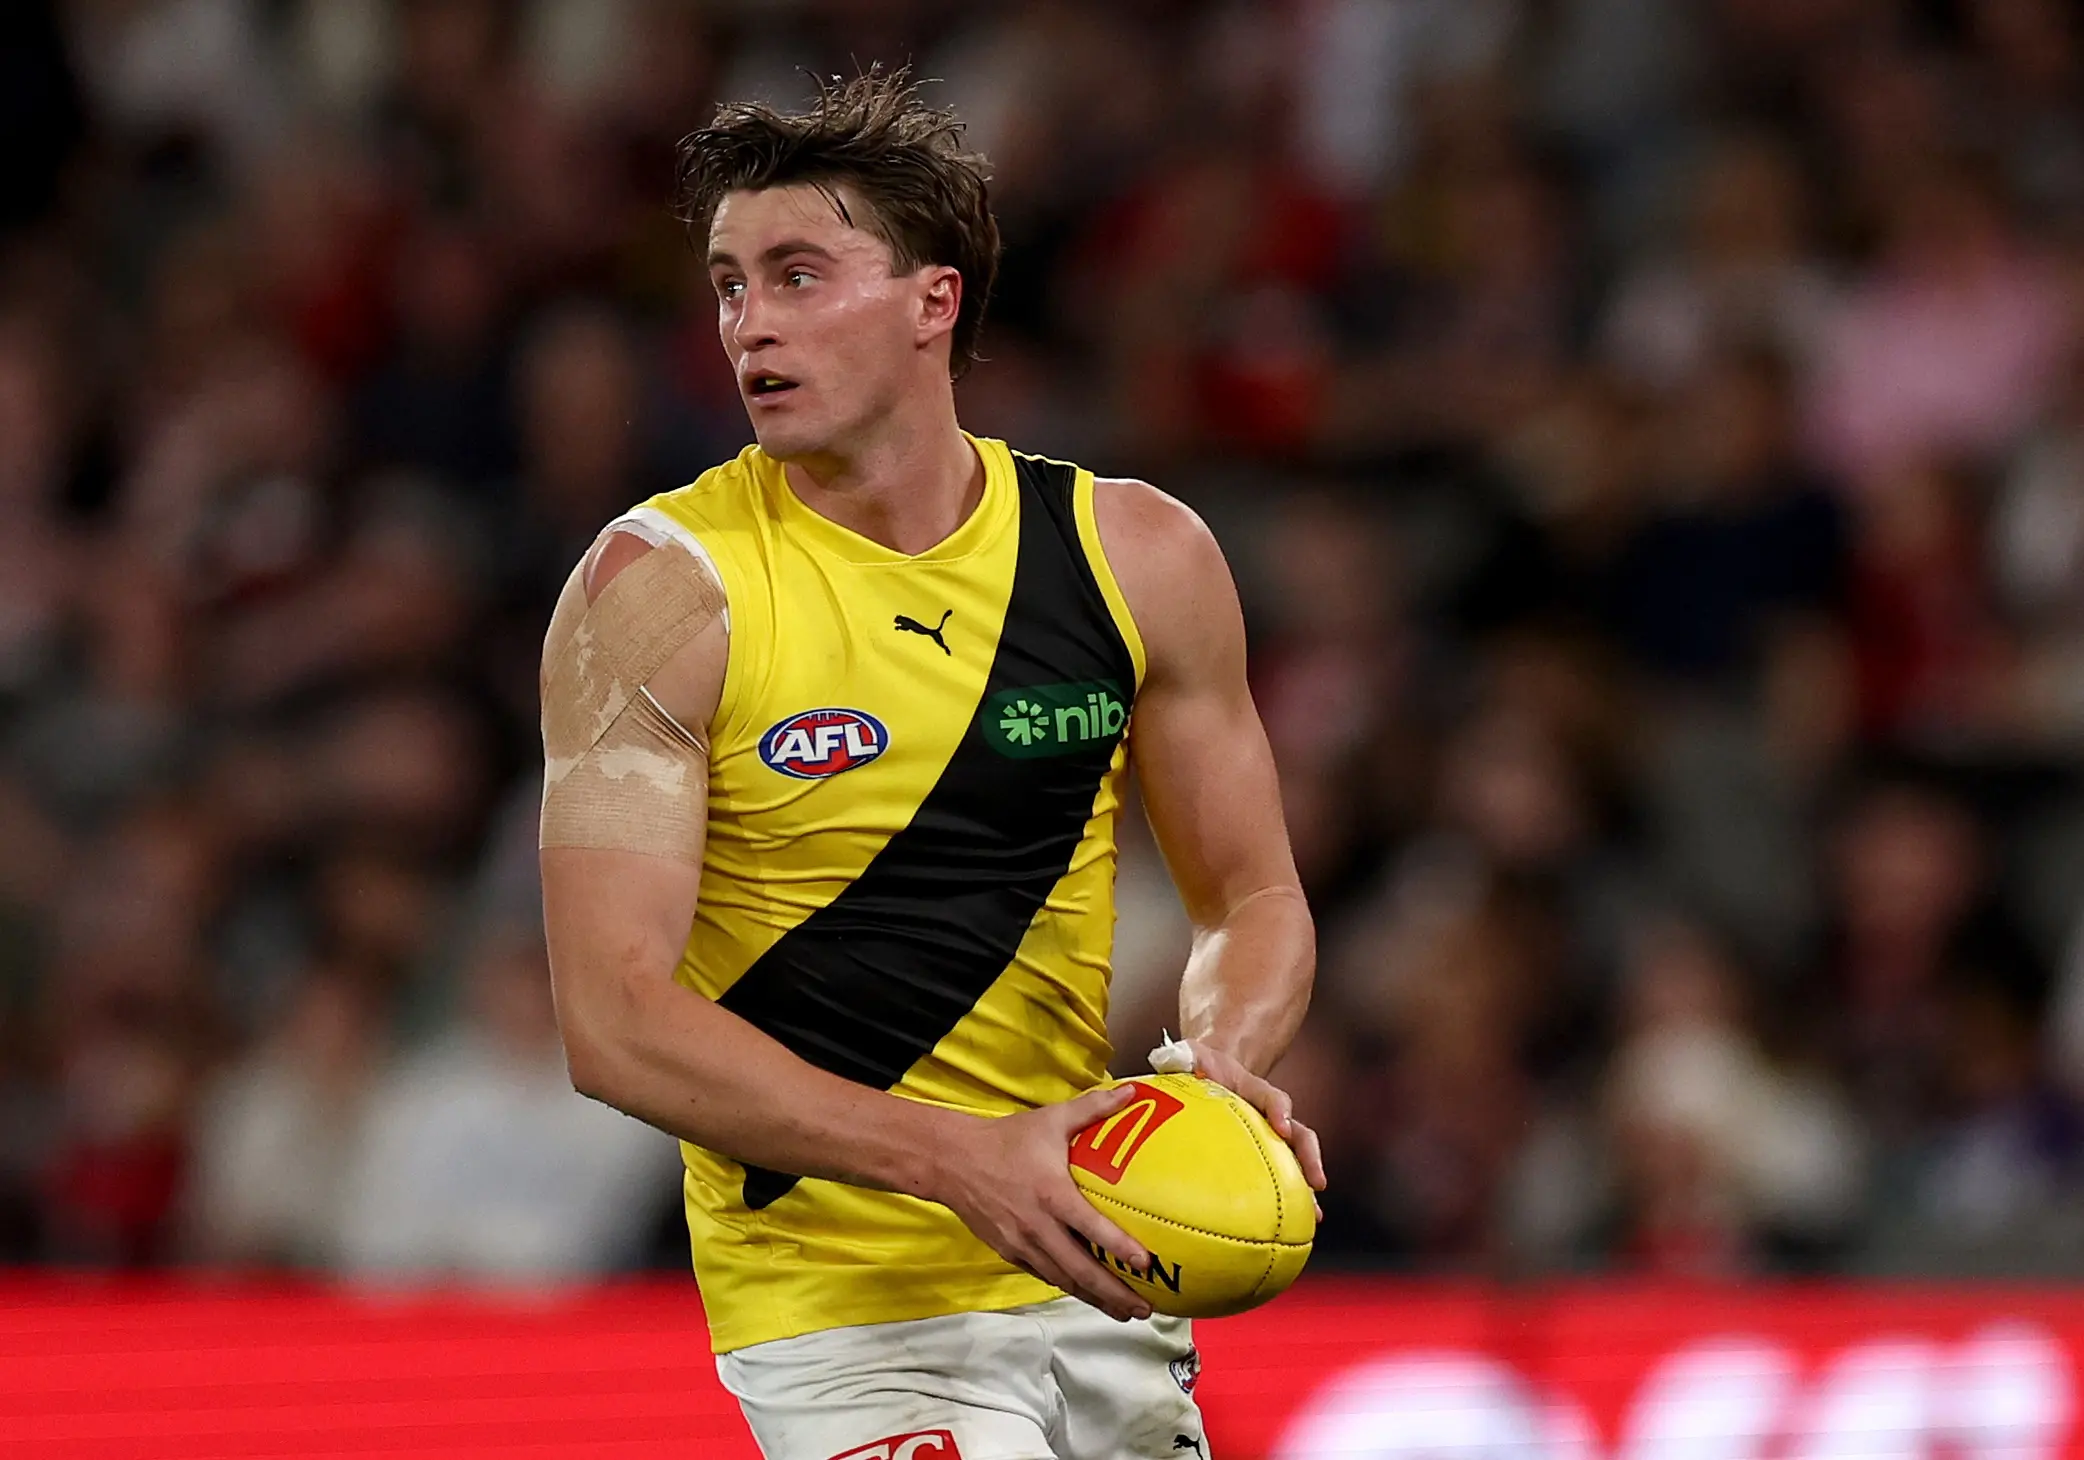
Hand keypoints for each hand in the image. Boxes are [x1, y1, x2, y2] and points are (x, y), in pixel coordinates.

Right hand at [929, 1085, 1156, 1321]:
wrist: (953, 1162)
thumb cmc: (1007, 1139)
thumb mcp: (1050, 1119)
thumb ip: (1092, 1108)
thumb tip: (1131, 1093)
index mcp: (1051, 1193)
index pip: (1090, 1226)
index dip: (1118, 1247)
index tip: (1147, 1264)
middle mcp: (1038, 1226)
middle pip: (1080, 1269)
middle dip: (1114, 1293)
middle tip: (1145, 1309)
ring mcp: (1022, 1244)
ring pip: (1064, 1280)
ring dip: (1095, 1299)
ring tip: (1125, 1312)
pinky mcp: (1010, 1252)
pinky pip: (1045, 1275)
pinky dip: (1069, 1287)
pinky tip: (1088, 1295)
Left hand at [1183, 1039, 1327, 1219]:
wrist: (1209, 1070)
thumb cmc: (1196, 1065)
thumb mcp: (1188, 1056)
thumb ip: (1180, 1057)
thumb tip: (1167, 1060)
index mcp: (1251, 1090)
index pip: (1272, 1097)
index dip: (1279, 1110)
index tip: (1280, 1126)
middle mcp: (1268, 1115)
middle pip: (1299, 1135)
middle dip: (1309, 1158)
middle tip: (1316, 1182)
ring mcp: (1268, 1136)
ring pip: (1295, 1161)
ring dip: (1306, 1187)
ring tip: (1312, 1216)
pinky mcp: (1260, 1154)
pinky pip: (1277, 1177)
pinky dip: (1284, 1201)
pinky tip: (1286, 1228)